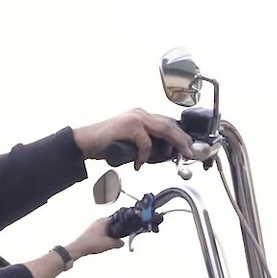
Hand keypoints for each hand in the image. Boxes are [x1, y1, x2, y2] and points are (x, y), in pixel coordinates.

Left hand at [67, 217, 123, 259]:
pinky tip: (103, 244)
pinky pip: (101, 233)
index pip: (116, 218)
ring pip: (106, 229)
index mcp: (103, 221)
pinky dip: (104, 237)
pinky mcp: (91, 232)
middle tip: (117, 238)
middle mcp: (98, 221)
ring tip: (109, 242)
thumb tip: (122, 243)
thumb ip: (118, 243)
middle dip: (115, 231)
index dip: (122, 223)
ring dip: (109, 235)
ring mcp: (94, 226)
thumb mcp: (109, 244)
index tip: (125, 227)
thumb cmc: (91, 243)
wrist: (79, 248)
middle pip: (111, 224)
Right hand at [72, 108, 192, 168]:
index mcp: (142, 116)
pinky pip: (146, 143)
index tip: (188, 146)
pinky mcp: (130, 126)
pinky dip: (145, 156)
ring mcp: (136, 118)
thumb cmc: (106, 144)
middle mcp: (141, 114)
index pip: (167, 122)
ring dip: (175, 143)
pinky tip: (138, 164)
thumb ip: (146, 144)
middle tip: (190, 151)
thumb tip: (163, 155)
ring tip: (181, 155)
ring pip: (164, 129)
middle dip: (182, 139)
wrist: (86, 141)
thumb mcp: (131, 142)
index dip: (179, 135)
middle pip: (169, 124)